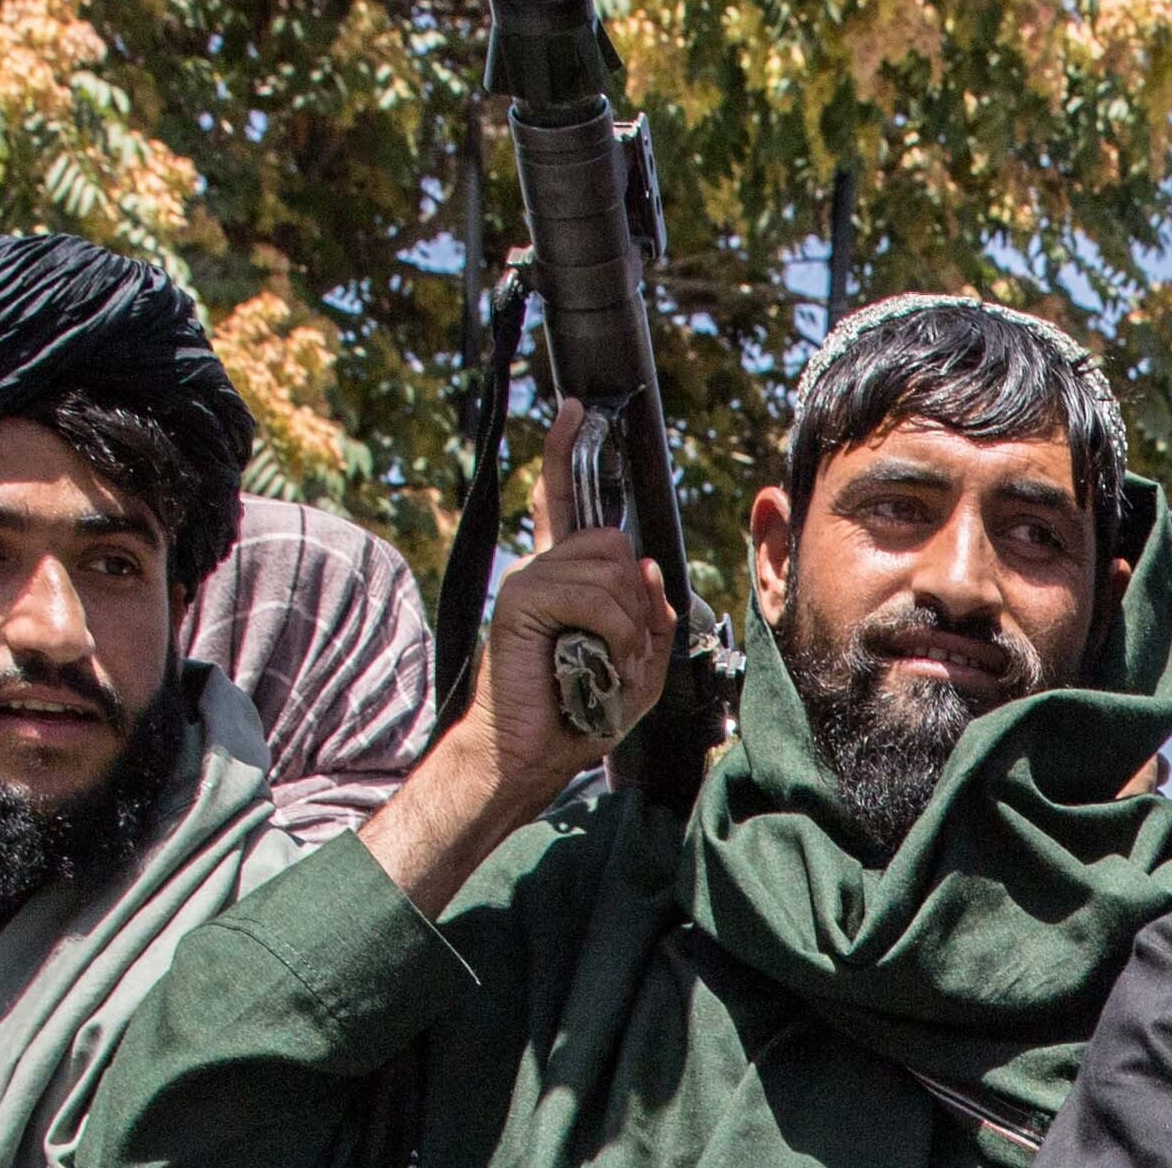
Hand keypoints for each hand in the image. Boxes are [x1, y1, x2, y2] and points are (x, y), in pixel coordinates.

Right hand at [362, 412, 678, 915]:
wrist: (529, 754)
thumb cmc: (578, 712)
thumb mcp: (637, 663)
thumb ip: (649, 614)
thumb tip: (646, 567)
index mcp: (562, 575)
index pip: (563, 500)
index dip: (566, 453)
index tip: (574, 409)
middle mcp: (540, 567)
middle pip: (617, 544)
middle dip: (640, 599)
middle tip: (626, 650)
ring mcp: (527, 579)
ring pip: (613, 570)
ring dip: (630, 624)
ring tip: (608, 664)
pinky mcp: (522, 601)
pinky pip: (596, 597)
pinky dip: (615, 634)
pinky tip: (600, 662)